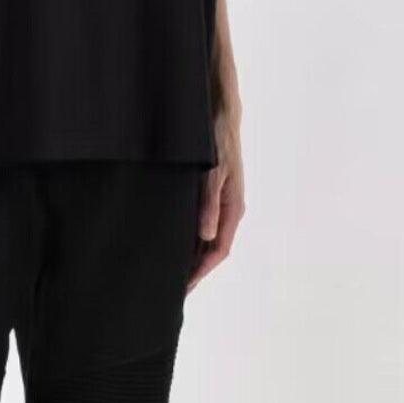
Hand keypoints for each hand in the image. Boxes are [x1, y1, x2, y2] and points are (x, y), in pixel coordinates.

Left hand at [189, 110, 244, 291]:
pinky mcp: (212, 193)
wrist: (220, 115)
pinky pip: (202, 222)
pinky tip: (174, 240)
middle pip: (213, 248)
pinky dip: (191, 236)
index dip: (202, 270)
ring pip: (207, 237)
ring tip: (170, 269)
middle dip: (196, 268)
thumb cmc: (217, 141)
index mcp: (233, 208)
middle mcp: (229, 209)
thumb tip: (207, 235)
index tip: (184, 287)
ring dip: (192, 254)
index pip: (219, 249)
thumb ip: (209, 202)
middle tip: (172, 287)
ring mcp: (221, 202)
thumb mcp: (212, 171)